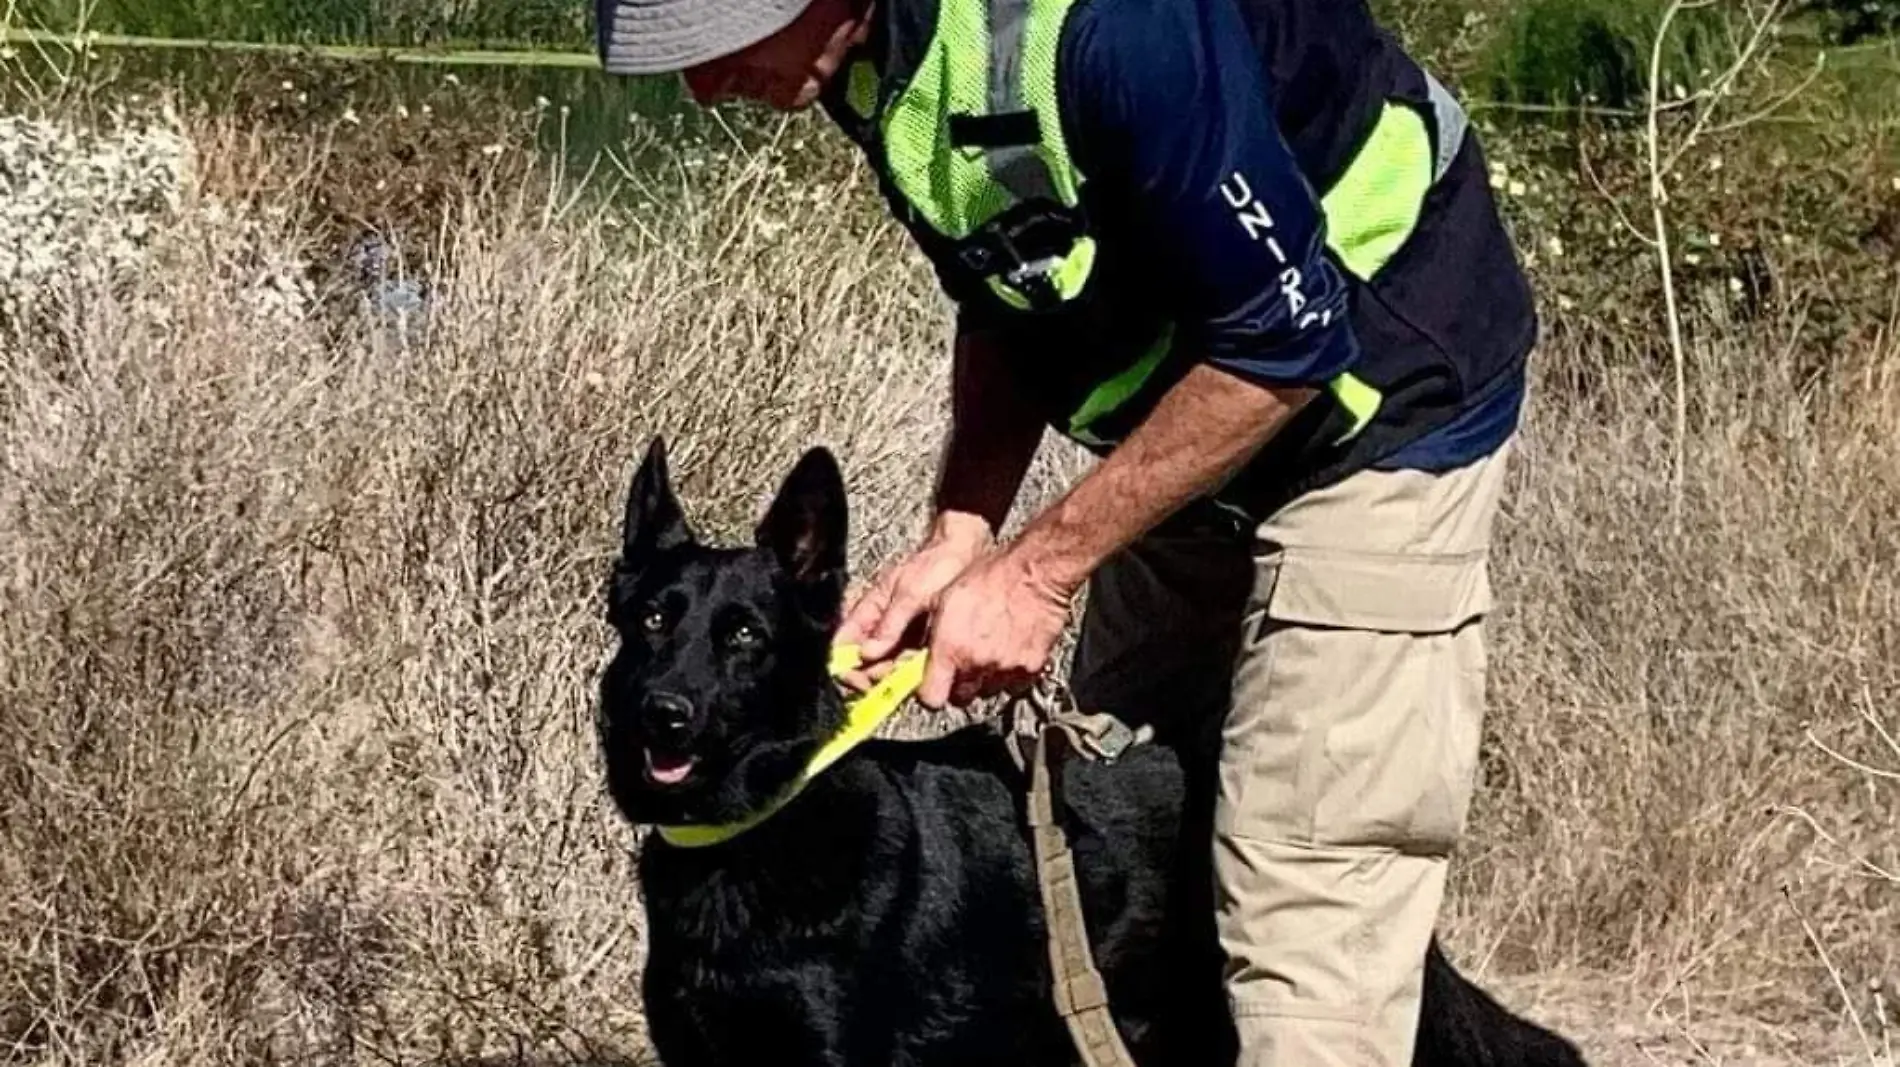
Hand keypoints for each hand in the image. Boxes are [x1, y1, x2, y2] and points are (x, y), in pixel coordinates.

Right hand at [835, 514, 992, 691]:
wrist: (965, 553)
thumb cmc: (935, 564)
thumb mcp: (910, 592)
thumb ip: (890, 623)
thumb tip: (867, 653)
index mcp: (867, 611)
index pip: (841, 647)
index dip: (847, 669)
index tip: (862, 681)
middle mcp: (878, 627)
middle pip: (862, 665)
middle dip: (876, 676)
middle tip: (896, 675)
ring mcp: (898, 636)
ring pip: (886, 669)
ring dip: (897, 676)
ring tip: (915, 666)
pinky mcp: (919, 643)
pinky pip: (908, 666)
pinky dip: (914, 671)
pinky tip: (927, 666)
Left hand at [916, 547, 1075, 709]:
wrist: (1034, 573)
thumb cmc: (989, 577)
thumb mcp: (937, 596)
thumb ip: (912, 630)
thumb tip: (885, 650)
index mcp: (951, 648)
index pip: (931, 698)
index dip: (928, 691)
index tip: (930, 681)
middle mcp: (977, 664)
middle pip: (959, 697)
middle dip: (956, 683)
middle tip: (960, 658)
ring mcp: (1005, 669)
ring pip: (986, 691)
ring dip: (983, 677)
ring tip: (987, 647)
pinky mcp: (1030, 669)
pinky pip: (1013, 685)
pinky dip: (1009, 674)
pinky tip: (1007, 649)